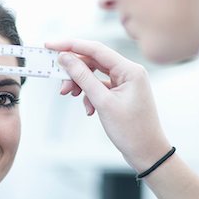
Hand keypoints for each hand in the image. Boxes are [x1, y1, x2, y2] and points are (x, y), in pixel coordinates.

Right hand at [46, 40, 170, 171]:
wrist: (147, 153)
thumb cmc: (132, 130)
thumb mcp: (103, 102)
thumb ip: (83, 77)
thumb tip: (66, 59)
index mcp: (129, 70)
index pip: (95, 49)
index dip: (71, 45)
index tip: (51, 45)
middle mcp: (128, 72)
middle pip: (93, 61)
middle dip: (74, 71)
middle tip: (59, 82)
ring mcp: (124, 82)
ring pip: (94, 74)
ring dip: (79, 84)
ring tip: (70, 95)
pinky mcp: (120, 92)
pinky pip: (98, 86)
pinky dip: (88, 95)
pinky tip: (88, 109)